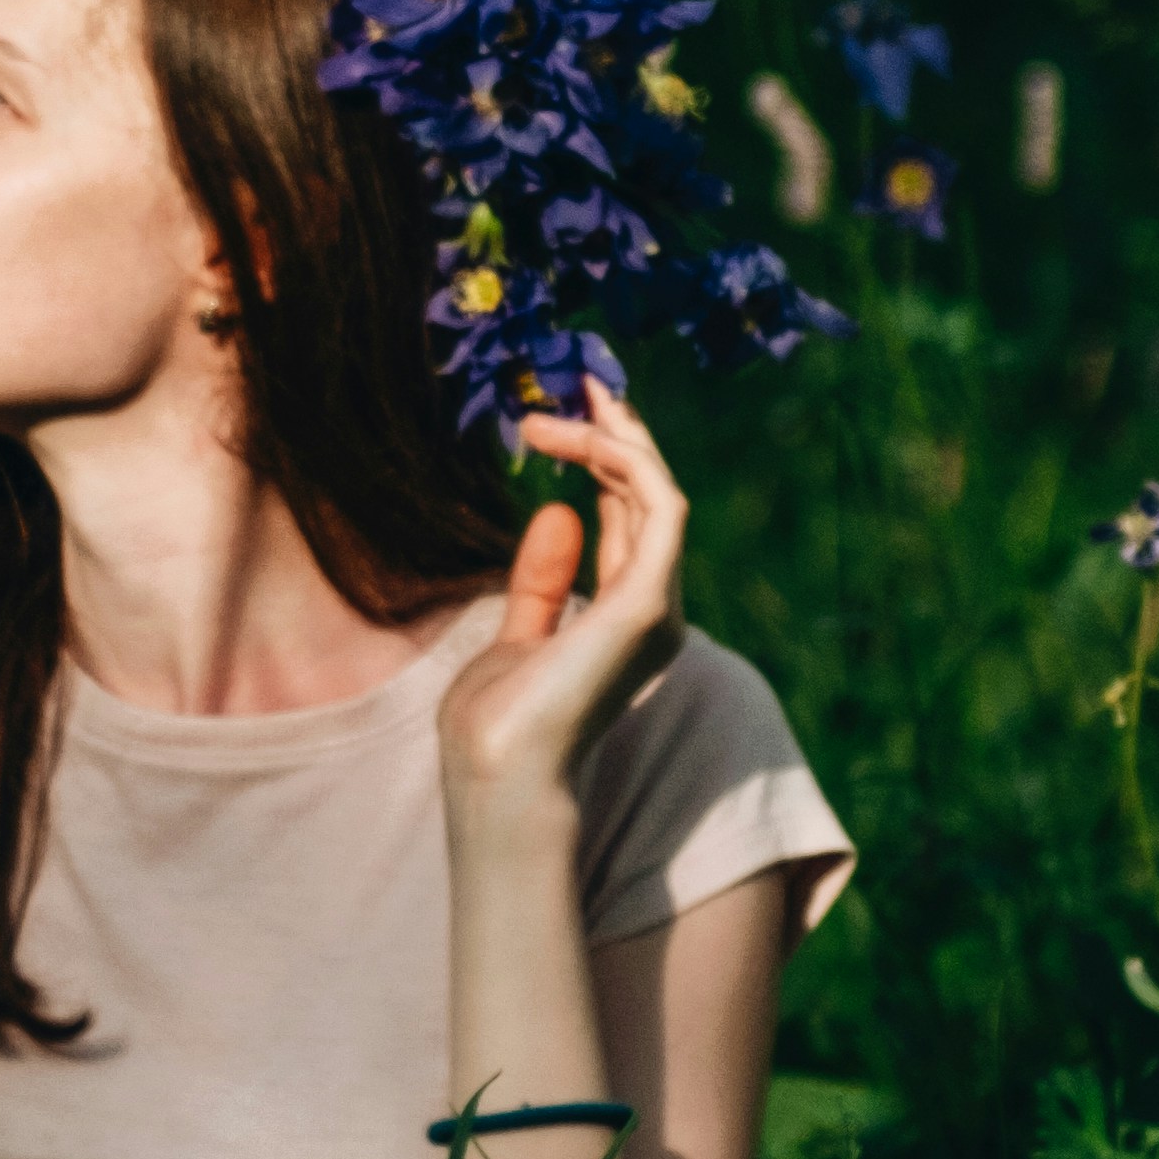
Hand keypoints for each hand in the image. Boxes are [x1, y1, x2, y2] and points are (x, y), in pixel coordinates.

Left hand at [435, 370, 690, 820]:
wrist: (498, 775)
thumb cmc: (500, 725)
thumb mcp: (519, 634)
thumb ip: (542, 581)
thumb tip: (557, 512)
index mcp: (628, 620)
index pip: (631, 521)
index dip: (606, 460)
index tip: (566, 415)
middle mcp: (654, 611)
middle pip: (649, 498)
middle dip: (618, 435)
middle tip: (579, 383)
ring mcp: (657, 608)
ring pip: (658, 493)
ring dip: (616, 439)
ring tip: (565, 406)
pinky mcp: (646, 603)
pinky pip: (660, 508)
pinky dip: (629, 463)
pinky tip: (585, 437)